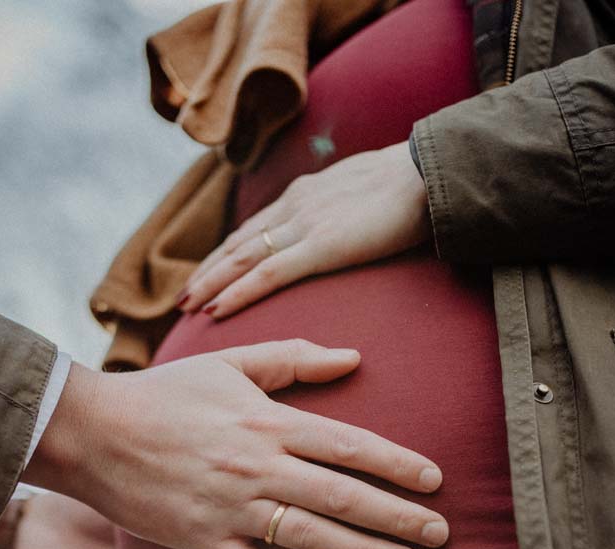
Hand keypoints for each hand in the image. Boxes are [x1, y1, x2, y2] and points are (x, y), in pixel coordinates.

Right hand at [23, 342, 447, 548]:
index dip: (397, 463)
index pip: (348, 444)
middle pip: (342, 495)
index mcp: (267, 422)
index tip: (435, 480)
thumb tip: (353, 357)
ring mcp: (230, 509)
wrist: (92, 432)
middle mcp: (257, 467)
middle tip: (442, 533)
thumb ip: (292, 358)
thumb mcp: (228, 362)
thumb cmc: (162, 394)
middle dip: (398, 516)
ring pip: (311, 536)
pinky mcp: (203, 542)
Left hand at [178, 142, 428, 319]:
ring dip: (211, 283)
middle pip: (239, 243)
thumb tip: (347, 222)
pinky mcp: (321, 246)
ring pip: (243, 258)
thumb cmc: (412, 185)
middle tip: (183, 296)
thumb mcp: (366, 192)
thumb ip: (346, 209)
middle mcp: (295, 206)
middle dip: (208, 270)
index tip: (208, 270)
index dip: (227, 252)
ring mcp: (305, 224)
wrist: (430, 174)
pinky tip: (217, 309)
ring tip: (188, 306)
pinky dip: (238, 292)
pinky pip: (268, 274)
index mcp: (305, 194)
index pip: (255, 226)